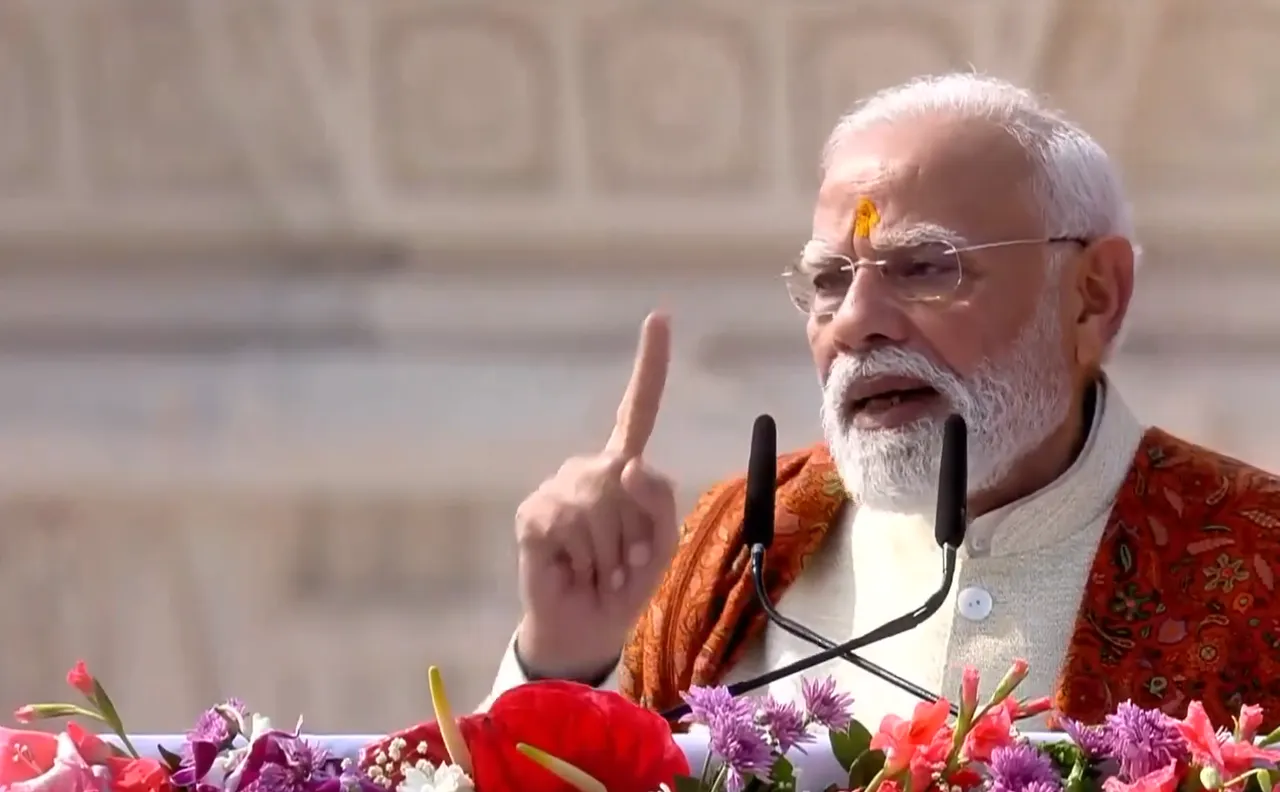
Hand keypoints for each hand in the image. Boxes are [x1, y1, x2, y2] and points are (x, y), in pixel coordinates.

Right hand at [514, 312, 678, 680]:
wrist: (587, 628)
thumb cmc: (626, 583)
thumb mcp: (662, 544)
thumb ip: (660, 500)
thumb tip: (626, 465)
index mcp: (625, 469)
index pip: (637, 410)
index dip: (649, 364)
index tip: (659, 315)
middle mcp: (591, 468)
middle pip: (626, 479)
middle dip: (634, 533)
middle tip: (622, 563)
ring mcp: (558, 487)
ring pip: (599, 503)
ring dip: (609, 551)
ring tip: (598, 568)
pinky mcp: (534, 512)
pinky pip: (569, 521)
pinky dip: (582, 556)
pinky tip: (571, 568)